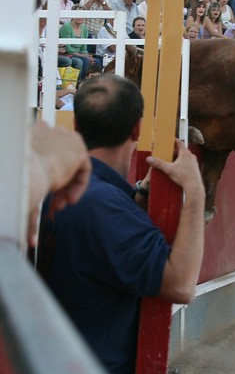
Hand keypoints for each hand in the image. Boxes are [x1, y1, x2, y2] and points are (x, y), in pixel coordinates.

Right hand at [29, 122, 90, 244]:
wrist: (21, 172)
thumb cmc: (13, 181)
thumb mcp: (19, 187)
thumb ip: (26, 207)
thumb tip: (29, 242)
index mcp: (27, 135)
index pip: (42, 155)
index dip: (45, 179)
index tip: (43, 197)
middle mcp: (46, 130)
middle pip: (58, 162)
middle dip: (57, 187)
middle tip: (54, 207)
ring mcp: (63, 136)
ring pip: (70, 166)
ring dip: (66, 189)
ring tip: (60, 206)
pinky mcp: (78, 146)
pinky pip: (83, 169)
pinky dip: (78, 186)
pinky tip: (70, 200)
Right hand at [146, 140, 203, 196]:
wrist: (194, 187)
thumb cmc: (183, 177)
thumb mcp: (168, 169)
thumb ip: (159, 164)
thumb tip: (149, 159)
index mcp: (185, 153)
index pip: (180, 143)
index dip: (175, 141)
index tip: (171, 139)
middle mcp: (191, 156)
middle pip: (183, 150)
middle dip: (176, 151)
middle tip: (169, 152)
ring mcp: (195, 163)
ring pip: (186, 157)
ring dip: (180, 158)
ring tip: (173, 161)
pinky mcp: (196, 169)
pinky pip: (189, 164)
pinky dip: (184, 164)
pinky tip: (179, 169)